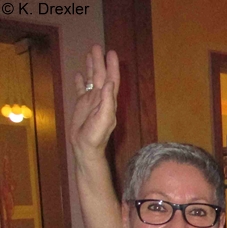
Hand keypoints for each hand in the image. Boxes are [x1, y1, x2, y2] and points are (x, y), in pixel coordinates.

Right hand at [70, 45, 118, 160]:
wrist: (86, 147)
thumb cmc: (96, 136)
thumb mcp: (104, 119)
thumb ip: (107, 102)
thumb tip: (110, 83)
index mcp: (109, 101)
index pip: (112, 79)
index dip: (112, 66)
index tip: (111, 53)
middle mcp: (101, 99)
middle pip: (101, 76)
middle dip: (100, 61)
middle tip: (97, 46)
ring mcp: (91, 101)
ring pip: (92, 80)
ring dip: (92, 67)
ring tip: (89, 54)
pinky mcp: (82, 105)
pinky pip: (82, 90)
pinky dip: (81, 81)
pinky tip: (80, 74)